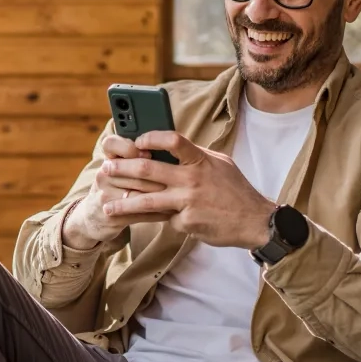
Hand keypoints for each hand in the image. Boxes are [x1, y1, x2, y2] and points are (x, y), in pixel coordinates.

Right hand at [62, 134, 169, 248]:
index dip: (129, 147)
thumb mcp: (119, 170)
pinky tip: (170, 212)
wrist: (93, 217)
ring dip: (162, 196)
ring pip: (139, 194)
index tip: (147, 153)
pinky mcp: (110, 215)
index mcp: (108, 160)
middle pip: (134, 172)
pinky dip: (157, 213)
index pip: (111, 144)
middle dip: (159, 176)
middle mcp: (103, 175)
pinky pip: (139, 214)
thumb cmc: (116, 188)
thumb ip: (136, 159)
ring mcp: (105, 196)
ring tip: (180, 196)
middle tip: (178, 178)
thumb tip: (166, 151)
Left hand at [99, 131, 276, 248]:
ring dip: (123, 203)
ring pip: (146, 201)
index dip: (152, 138)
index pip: (173, 141)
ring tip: (107, 205)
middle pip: (148, 170)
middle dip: (122, 169)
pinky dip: (160, 219)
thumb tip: (171, 147)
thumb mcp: (220, 164)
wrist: (254, 221)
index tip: (136, 141)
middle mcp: (192, 180)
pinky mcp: (187, 223)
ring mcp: (188, 202)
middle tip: (106, 169)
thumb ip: (195, 157)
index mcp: (201, 161)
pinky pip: (165, 219)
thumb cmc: (235, 190)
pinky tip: (153, 222)